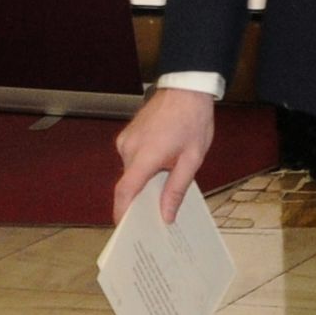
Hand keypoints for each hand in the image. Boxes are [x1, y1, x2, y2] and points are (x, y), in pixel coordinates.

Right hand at [111, 87, 215, 224]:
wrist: (186, 88)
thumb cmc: (193, 120)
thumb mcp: (193, 159)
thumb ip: (177, 188)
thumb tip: (166, 214)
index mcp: (146, 154)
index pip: (125, 190)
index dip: (122, 211)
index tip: (124, 227)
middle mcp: (129, 147)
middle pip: (129, 183)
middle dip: (140, 199)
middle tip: (156, 214)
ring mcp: (126, 139)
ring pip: (131, 171)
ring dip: (144, 180)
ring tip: (164, 184)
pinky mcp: (127, 135)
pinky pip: (131, 159)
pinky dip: (142, 167)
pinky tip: (160, 167)